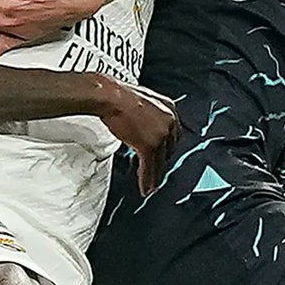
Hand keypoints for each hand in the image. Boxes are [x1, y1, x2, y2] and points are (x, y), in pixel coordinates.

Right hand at [96, 79, 180, 196]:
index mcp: (170, 109)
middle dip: (161, 163)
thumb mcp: (143, 102)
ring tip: (151, 187)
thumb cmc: (120, 96)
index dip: (167, 150)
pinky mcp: (150, 146)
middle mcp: (169, 122)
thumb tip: (146, 127)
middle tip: (154, 172)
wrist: (110, 96)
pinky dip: (147, 180)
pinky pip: (149, 168)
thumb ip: (150, 115)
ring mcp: (161, 135)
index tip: (162, 157)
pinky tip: (145, 188)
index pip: (174, 136)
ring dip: (155, 177)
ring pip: (160, 163)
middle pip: (169, 151)